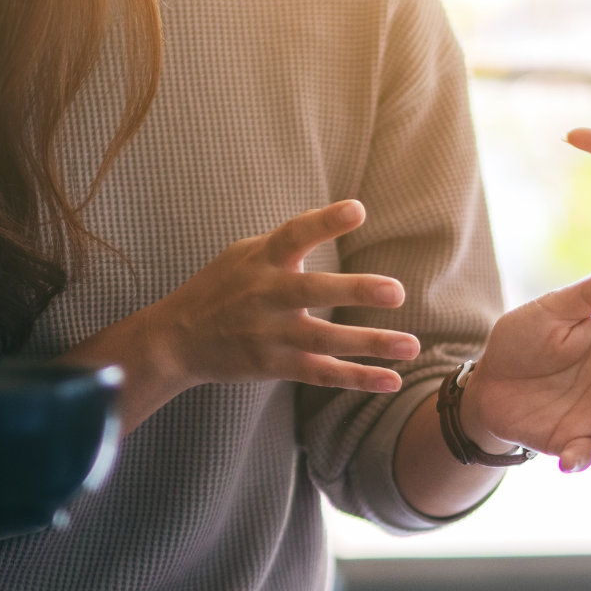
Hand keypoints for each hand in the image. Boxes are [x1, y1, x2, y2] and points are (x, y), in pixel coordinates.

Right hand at [67, 201, 419, 431]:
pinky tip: (392, 380)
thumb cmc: (222, 287)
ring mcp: (270, 334)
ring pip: (324, 340)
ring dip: (369, 343)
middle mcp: (265, 296)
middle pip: (312, 291)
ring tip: (412, 345)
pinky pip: (322, 373)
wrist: (178, 339)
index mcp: (261, 260)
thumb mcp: (245, 253)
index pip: (293, 235)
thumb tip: (338, 214)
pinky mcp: (274, 365)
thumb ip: (288, 240)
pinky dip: (357, 378)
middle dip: (353, 291)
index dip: (324, 222)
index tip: (357, 209)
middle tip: (396, 291)